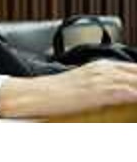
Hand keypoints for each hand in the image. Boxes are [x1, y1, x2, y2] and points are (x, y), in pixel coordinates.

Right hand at [0, 60, 136, 118]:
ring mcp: (101, 78)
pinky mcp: (97, 90)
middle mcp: (103, 69)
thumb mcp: (83, 86)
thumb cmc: (56, 94)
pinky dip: (135, 93)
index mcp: (102, 66)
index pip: (134, 70)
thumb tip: (119, 94)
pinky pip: (127, 91)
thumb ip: (103, 87)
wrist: (35, 95)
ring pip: (135, 79)